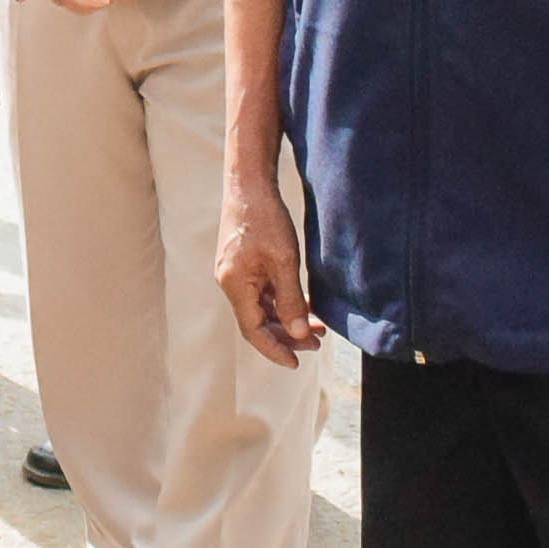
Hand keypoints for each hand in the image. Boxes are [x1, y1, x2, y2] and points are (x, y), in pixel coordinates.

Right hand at [215, 182, 322, 367]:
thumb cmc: (265, 218)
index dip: (275, 349)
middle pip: (257, 322)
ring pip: (262, 309)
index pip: (253, 331)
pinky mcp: (243, 265)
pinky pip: (263, 293)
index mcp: (235, 285)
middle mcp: (231, 283)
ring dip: (287, 320)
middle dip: (287, 336)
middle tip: (317, 343)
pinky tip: (304, 305)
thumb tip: (299, 332)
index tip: (297, 363)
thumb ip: (291, 299)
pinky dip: (283, 303)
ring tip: (317, 328)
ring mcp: (236, 274)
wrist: (249, 184)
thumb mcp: (284, 261)